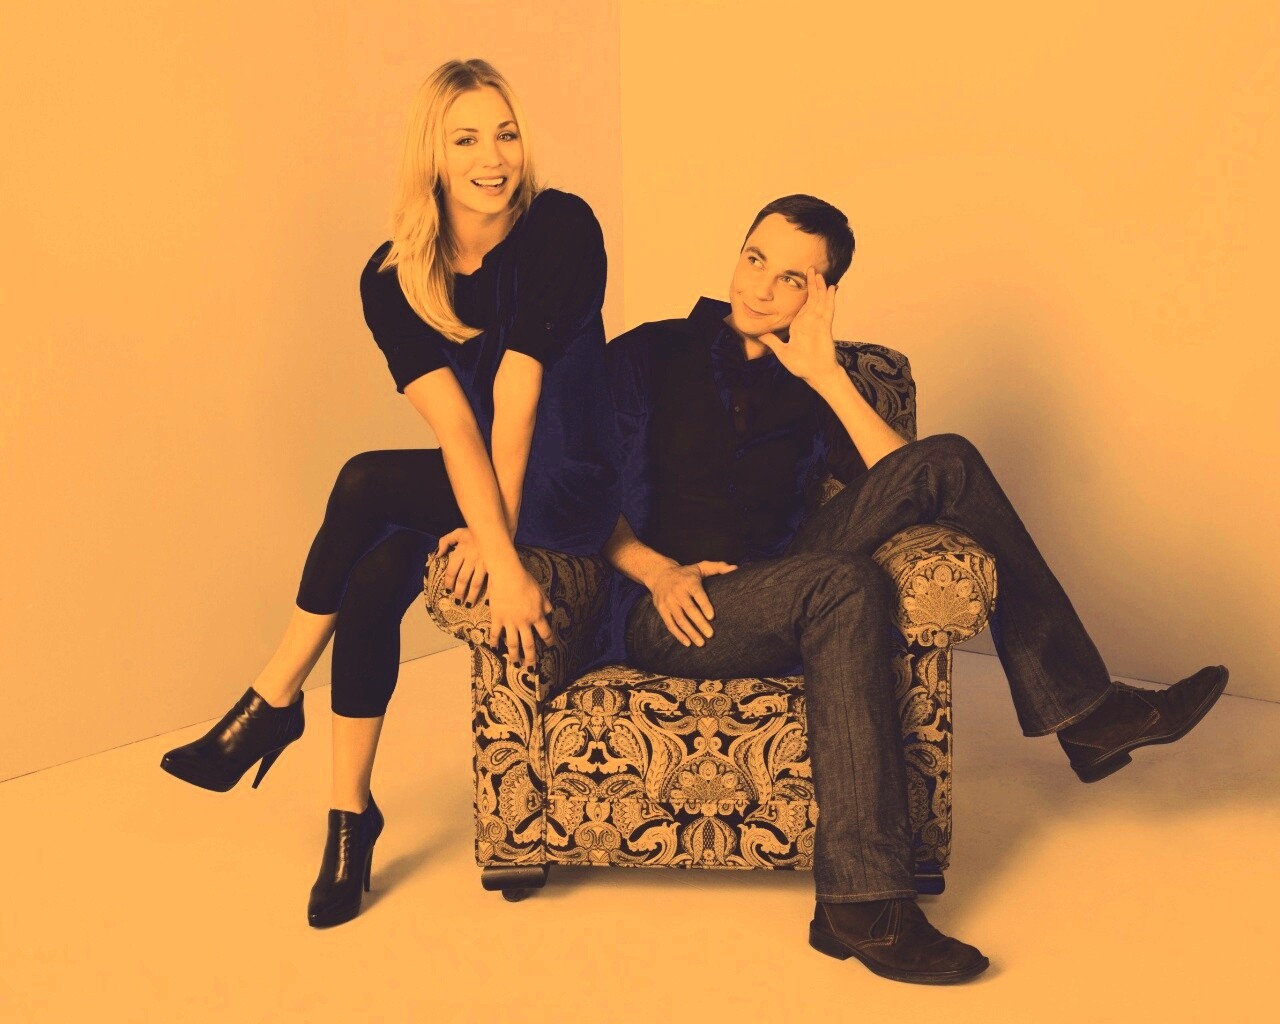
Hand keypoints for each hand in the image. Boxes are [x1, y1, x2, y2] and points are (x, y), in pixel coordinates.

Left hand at [435, 528, 487, 606]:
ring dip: (472, 595)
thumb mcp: (458, 532)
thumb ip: (445, 541)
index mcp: (461, 551)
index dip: (449, 582)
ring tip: (468, 604)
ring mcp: (484, 563)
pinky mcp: (494, 565)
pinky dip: (489, 593)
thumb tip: (437, 555)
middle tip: (457, 601)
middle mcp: (471, 558)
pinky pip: (491, 582)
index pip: (452, 571)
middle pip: (463, 580)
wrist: (496, 528)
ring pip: (476, 583)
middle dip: (459, 592)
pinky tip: (486, 601)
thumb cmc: (475, 532)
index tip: (448, 591)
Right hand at [485, 564, 553, 667]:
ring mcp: (510, 621)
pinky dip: (494, 642)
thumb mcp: (540, 592)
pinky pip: (495, 633)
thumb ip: (545, 604)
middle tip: (531, 666)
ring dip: (515, 655)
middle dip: (531, 657)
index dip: (548, 640)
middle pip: (529, 644)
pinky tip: (494, 648)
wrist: (507, 575)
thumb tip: (550, 612)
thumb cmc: (525, 580)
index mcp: (536, 615)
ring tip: (515, 663)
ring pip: (513, 643)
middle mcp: (524, 622)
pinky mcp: (497, 618)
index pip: (545, 632)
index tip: (550, 645)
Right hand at [649, 560, 737, 647]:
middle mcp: (678, 592)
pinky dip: (678, 635)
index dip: (704, 605)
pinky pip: (670, 624)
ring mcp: (669, 602)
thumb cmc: (686, 573)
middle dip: (700, 623)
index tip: (712, 617)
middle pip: (689, 610)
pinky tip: (688, 643)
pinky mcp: (662, 609)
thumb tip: (735, 568)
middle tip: (711, 634)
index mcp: (689, 582)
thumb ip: (718, 567)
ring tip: (702, 643)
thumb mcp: (700, 566)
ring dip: (690, 632)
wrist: (659, 573)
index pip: (697, 594)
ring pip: (680, 620)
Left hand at [759, 267, 840, 384]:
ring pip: (820, 300)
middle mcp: (810, 321)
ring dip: (819, 287)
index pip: (802, 305)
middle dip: (811, 284)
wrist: (815, 374)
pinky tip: (831, 287)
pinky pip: (828, 309)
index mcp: (800, 325)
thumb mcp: (781, 351)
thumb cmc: (801, 365)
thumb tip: (759, 334)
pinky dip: (829, 298)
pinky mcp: (825, 326)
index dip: (802, 293)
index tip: (801, 281)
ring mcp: (818, 323)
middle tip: (811, 268)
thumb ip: (772, 340)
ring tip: (820, 273)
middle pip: (812, 298)